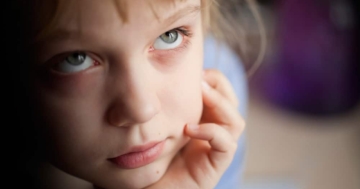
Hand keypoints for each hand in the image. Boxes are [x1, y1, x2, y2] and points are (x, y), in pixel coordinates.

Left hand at [145, 69, 244, 188]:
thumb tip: (155, 74)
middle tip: (200, 78)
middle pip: (232, 103)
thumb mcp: (153, 124)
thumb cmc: (146, 157)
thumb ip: (160, 104)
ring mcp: (215, 150)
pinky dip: (213, 132)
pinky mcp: (214, 167)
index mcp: (201, 119)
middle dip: (220, 85)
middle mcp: (211, 133)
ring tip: (200, 92)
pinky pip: (227, 145)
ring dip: (220, 103)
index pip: (220, 94)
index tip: (194, 71)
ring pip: (236, 122)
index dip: (213, 78)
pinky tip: (190, 129)